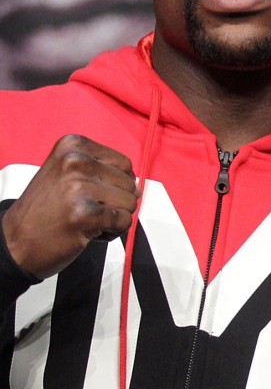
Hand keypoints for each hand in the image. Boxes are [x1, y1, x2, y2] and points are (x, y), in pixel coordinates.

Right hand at [2, 135, 139, 278]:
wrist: (13, 243)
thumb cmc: (45, 210)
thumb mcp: (67, 175)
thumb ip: (103, 172)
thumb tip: (139, 188)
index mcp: (72, 145)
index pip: (124, 164)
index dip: (114, 184)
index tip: (87, 193)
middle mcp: (75, 161)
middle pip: (129, 183)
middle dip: (113, 202)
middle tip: (82, 210)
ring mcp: (79, 187)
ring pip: (130, 203)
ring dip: (112, 218)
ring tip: (83, 220)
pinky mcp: (85, 213)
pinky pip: (123, 222)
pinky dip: (111, 232)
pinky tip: (86, 232)